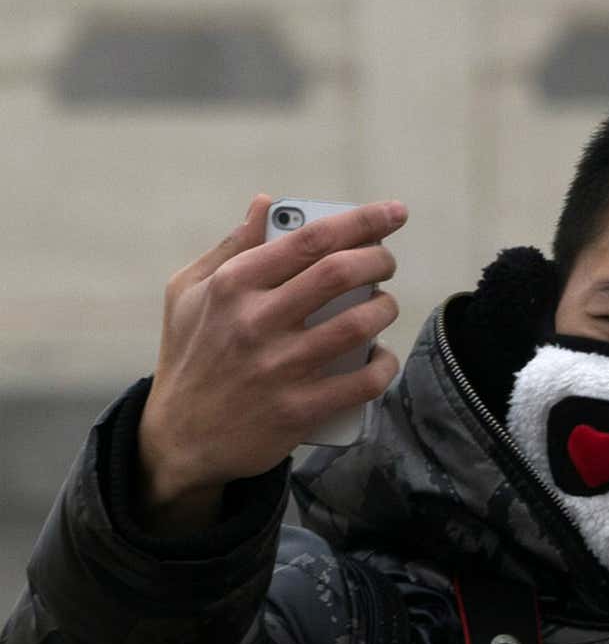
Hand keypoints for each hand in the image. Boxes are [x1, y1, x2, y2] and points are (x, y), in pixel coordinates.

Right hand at [137, 195, 405, 534]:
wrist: (178, 441)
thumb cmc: (189, 356)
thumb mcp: (187, 293)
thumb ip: (231, 247)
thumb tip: (267, 202)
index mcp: (232, 286)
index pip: (310, 239)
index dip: (362, 221)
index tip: (395, 212)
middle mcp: (254, 323)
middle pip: (339, 273)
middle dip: (379, 261)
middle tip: (387, 263)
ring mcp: (278, 369)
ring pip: (357, 325)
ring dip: (384, 309)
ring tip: (382, 306)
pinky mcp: (297, 411)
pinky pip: (362, 382)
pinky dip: (383, 365)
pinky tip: (381, 356)